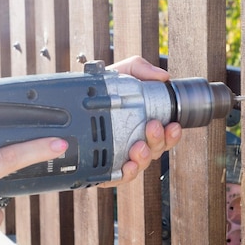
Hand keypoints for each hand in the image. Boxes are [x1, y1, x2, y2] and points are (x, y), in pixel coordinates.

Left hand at [99, 56, 181, 186]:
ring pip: (140, 163)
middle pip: (156, 150)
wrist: (72, 98)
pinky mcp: (106, 168)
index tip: (173, 125)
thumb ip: (140, 68)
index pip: (165, 134)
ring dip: (144, 157)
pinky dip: (126, 173)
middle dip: (159, 141)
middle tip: (153, 127)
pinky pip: (119, 176)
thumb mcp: (121, 72)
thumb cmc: (102, 89)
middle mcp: (137, 141)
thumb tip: (162, 76)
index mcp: (144, 124)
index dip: (172, 133)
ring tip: (138, 147)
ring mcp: (122, 155)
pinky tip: (126, 166)